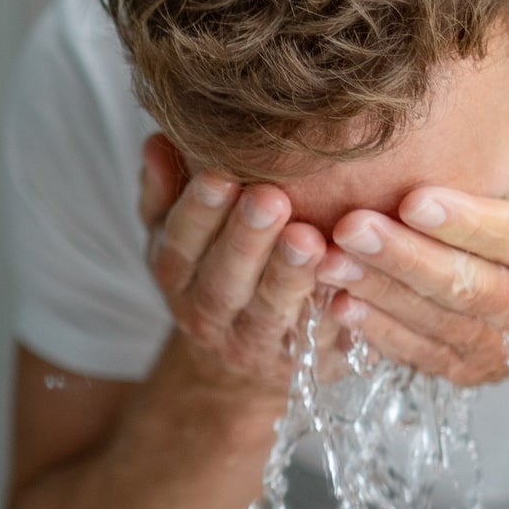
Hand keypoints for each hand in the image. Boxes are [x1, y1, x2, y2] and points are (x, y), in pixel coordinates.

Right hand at [140, 135, 327, 398]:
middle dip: (246, 240)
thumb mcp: (177, 231)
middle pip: (223, 281)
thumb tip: (158, 142)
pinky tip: (350, 282)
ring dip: (289, 277)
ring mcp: (254, 345)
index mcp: (176, 274)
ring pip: (270, 314)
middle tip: (270, 199)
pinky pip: (320, 343)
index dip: (197, 213)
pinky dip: (334, 316)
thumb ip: (165, 190)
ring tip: (310, 240)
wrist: (237, 363)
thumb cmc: (214, 269)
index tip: (219, 176)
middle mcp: (208, 315)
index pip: (180, 245)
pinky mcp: (302, 367)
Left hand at [320, 86, 508, 384]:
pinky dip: (374, 331)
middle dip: (404, 257)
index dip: (465, 222)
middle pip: (467, 286)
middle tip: (350, 227)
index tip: (413, 199)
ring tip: (327, 262)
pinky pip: (416, 351)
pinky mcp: (465, 366)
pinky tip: (334, 303)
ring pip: (433, 320)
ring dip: (377, 293)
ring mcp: (500, 343)